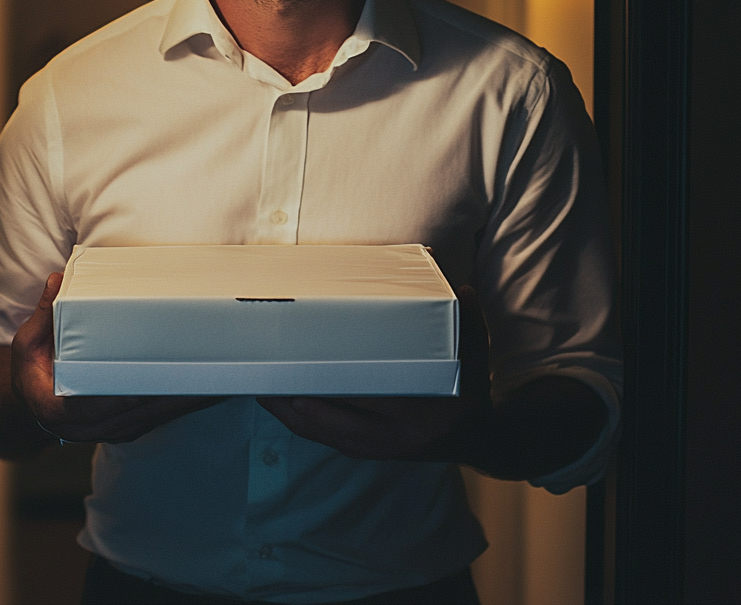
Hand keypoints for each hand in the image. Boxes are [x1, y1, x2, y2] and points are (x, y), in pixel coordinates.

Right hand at [11, 272, 224, 443]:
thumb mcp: (28, 343)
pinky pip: (160, 416)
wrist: (34, 404)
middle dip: (173, 392)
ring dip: (185, 397)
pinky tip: (208, 384)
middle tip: (203, 366)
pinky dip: (182, 400)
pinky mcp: (131, 426)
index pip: (102, 406)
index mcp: (62, 411)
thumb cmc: (31, 374)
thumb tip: (56, 280)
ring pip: (156, 416)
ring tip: (215, 372)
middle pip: (141, 412)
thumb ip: (44, 314)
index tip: (158, 380)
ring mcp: (114, 430)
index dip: (132, 394)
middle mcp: (91, 428)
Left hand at [257, 285, 491, 460]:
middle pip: (335, 422)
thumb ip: (468, 321)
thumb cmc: (470, 389)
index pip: (371, 400)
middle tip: (267, 378)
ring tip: (262, 391)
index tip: (304, 370)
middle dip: (298, 403)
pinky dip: (303, 424)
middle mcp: (398, 437)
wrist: (478, 438)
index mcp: (422, 412)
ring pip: (325, 436)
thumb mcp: (476, 355)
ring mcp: (381, 449)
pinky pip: (328, 440)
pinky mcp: (370, 452)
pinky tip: (282, 405)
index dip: (333, 389)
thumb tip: (462, 288)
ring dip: (291, 416)